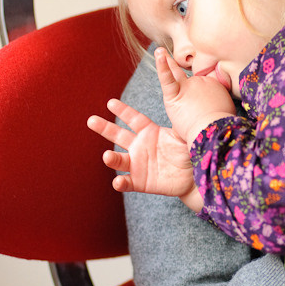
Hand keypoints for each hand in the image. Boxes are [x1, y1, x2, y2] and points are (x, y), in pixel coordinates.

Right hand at [87, 99, 202, 210]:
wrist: (194, 178)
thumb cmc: (190, 153)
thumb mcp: (185, 137)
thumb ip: (181, 125)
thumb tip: (184, 107)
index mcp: (150, 132)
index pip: (133, 119)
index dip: (123, 111)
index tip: (110, 102)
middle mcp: (140, 147)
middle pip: (118, 135)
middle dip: (104, 128)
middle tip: (91, 120)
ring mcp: (138, 165)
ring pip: (119, 160)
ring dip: (111, 158)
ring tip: (107, 156)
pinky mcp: (140, 182)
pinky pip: (127, 182)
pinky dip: (120, 183)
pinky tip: (117, 182)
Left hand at [155, 49, 236, 146]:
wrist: (214, 131)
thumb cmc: (222, 127)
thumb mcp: (228, 111)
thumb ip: (220, 105)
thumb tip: (218, 108)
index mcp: (215, 86)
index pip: (203, 84)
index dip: (202, 93)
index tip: (204, 103)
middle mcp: (201, 82)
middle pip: (190, 79)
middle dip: (186, 84)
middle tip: (185, 92)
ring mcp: (188, 86)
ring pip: (176, 74)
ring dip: (168, 63)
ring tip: (160, 52)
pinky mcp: (175, 94)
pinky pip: (167, 78)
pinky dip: (162, 66)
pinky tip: (158, 54)